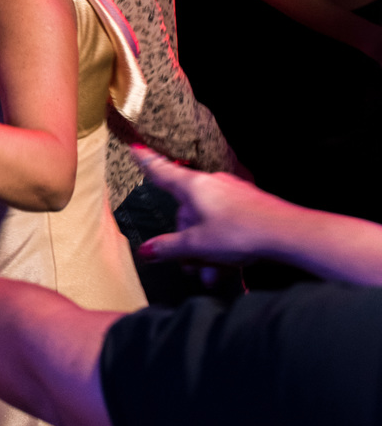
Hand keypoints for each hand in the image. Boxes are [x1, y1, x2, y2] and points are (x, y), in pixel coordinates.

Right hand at [132, 146, 288, 266]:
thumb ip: (169, 247)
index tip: (135, 149)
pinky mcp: (249, 207)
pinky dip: (222, 247)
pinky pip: (226, 226)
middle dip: (186, 243)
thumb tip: (146, 250)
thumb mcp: (198, 245)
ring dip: (205, 252)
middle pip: (186, 213)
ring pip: (207, 223)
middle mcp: (212, 185)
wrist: (289, 233)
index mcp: (194, 187)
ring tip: (212, 275)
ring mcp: (232, 195)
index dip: (147, 162)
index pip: (162, 172)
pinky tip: (227, 268)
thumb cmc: (242, 232)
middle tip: (190, 268)